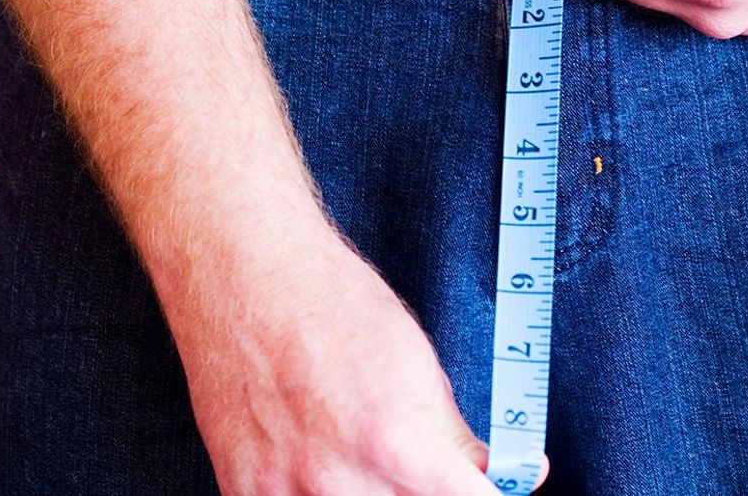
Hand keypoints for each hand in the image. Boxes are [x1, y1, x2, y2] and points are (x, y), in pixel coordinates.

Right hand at [175, 231, 549, 494]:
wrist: (243, 274)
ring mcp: (287, 493)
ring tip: (367, 461)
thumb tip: (504, 474)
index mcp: (399, 447)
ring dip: (376, 493)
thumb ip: (456, 434)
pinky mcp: (246, 491)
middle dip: (427, 489)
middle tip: (421, 465)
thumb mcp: (419, 363)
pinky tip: (319, 469)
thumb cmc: (331, 303)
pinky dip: (317, 494)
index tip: (480, 484)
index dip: (484, 493)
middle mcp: (341, 483)